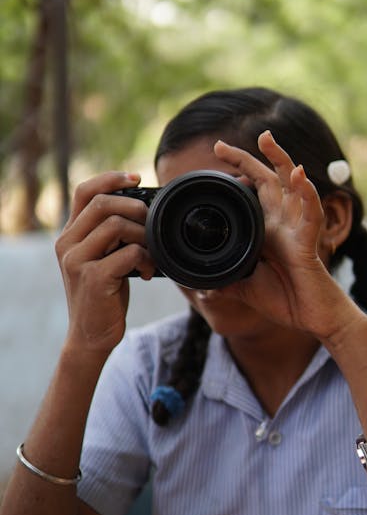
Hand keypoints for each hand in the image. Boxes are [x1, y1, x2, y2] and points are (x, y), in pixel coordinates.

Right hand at [56, 171, 154, 353]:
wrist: (91, 336)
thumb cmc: (104, 295)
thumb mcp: (103, 259)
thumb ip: (111, 235)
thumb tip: (142, 208)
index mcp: (69, 235)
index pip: (84, 191)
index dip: (111, 179)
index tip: (136, 179)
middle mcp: (67, 244)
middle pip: (103, 203)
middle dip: (136, 208)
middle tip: (151, 224)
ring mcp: (77, 260)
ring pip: (117, 225)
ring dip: (144, 236)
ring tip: (150, 255)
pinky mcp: (93, 278)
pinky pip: (128, 252)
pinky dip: (146, 259)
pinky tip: (147, 273)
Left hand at [214, 132, 360, 339]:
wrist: (311, 318)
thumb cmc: (284, 299)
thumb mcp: (245, 289)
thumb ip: (225, 283)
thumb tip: (202, 286)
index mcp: (266, 229)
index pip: (252, 191)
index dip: (237, 172)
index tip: (216, 154)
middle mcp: (282, 222)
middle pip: (269, 178)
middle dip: (249, 157)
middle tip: (220, 144)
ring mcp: (296, 229)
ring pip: (292, 185)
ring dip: (281, 160)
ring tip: (267, 140)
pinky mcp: (309, 242)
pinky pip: (311, 213)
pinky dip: (306, 193)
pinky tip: (299, 176)